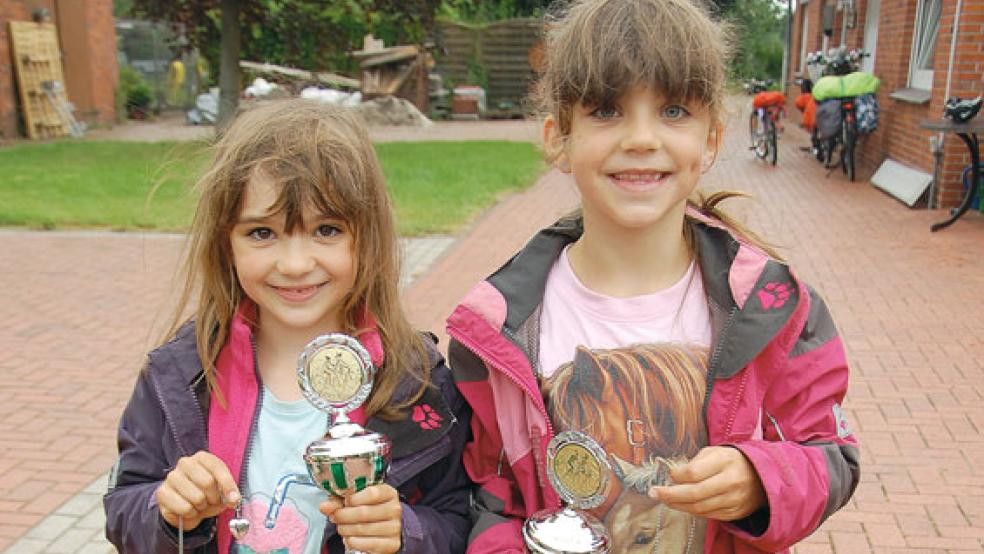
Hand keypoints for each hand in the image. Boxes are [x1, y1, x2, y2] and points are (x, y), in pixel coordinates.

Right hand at [155, 451, 239, 530]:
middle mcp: (185, 463)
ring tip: (199, 505)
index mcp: (202, 457)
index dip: (228, 485)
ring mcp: (172, 477)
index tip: (234, 499)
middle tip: (211, 501)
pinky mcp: (162, 493)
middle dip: (214, 498)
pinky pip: (185, 508)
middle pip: (207, 482)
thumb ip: (230, 493)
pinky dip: (191, 514)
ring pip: (197, 497)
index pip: (217, 468)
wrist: (185, 507)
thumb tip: (234, 499)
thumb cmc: (206, 495)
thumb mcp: (221, 490)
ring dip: (202, 507)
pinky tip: (189, 510)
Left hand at [320, 484, 401, 553]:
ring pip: (362, 529)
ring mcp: (395, 528)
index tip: (344, 502)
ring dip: (345, 529)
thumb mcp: (356, 500)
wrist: (385, 528)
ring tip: (341, 527)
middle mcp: (395, 509)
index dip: (353, 499)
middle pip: (364, 512)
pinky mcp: (391, 544)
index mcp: (388, 492)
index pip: (372, 493)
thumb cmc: (369, 509)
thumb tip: (323, 507)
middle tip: (335, 517)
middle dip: (343, 515)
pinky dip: (351, 541)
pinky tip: (349, 537)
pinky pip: (364, 544)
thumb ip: (339, 501)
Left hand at [649, 446, 765, 520]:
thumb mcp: (715, 452)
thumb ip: (695, 462)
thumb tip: (674, 476)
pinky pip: (708, 515)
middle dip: (670, 494)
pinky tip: (682, 505)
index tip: (669, 473)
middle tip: (654, 492)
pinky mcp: (734, 513)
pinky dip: (692, 510)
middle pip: (694, 493)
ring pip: (699, 508)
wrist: (763, 476)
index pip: (695, 472)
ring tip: (664, 499)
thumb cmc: (732, 461)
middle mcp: (731, 482)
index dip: (677, 475)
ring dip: (677, 505)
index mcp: (725, 461)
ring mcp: (734, 500)